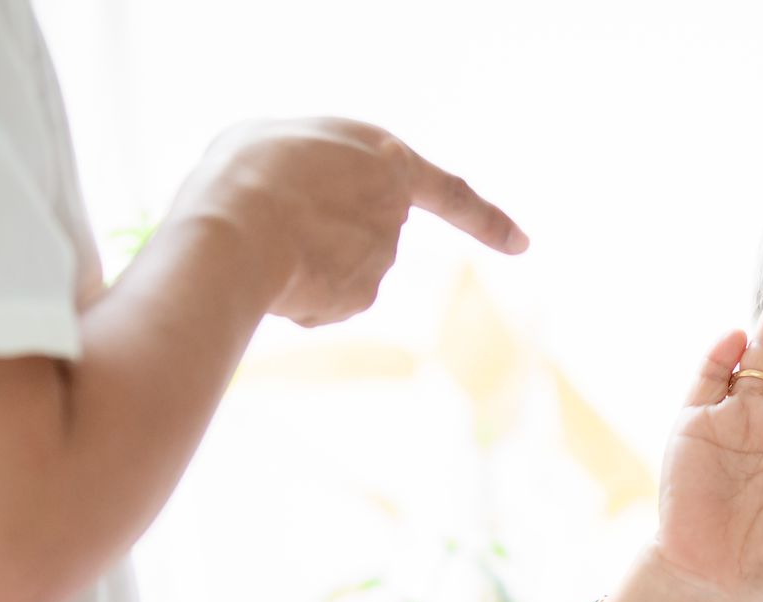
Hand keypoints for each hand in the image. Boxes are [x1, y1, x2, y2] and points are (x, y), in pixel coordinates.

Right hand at [173, 118, 526, 327]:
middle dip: (321, 234)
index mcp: (387, 158)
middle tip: (270, 216)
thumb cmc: (248, 171)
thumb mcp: (282, 141)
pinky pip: (321, 299)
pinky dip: (295, 294)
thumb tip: (317, 225)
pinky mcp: (361, 298)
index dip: (485, 219)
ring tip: (259, 241)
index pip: (449, 193)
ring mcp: (381, 259)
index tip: (523, 244)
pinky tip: (270, 277)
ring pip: (335, 268)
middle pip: (362, 231)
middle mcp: (395, 212)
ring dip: (300, 261)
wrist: (239, 228)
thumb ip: (317, 171)